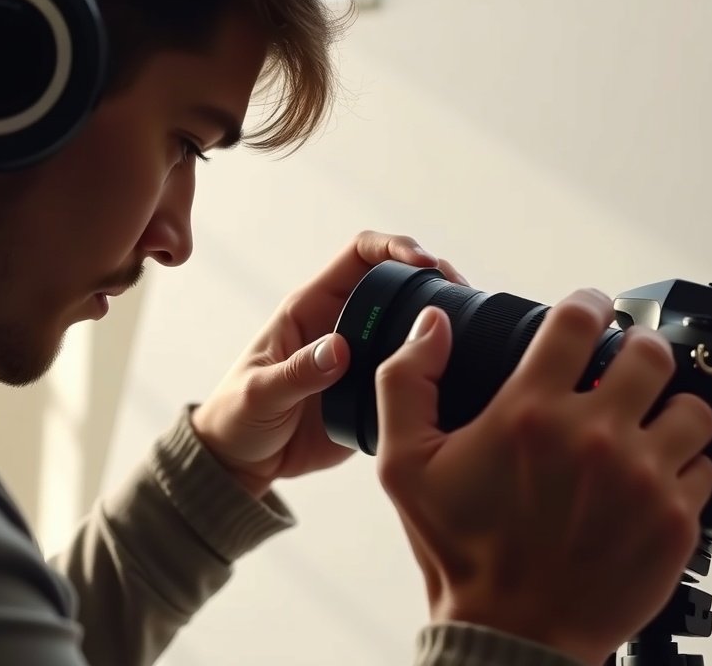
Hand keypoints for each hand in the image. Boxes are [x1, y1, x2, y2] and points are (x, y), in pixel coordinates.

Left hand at [191, 231, 468, 496]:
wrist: (242, 463)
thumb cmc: (237, 418)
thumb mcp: (260, 395)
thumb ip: (298, 373)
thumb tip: (340, 349)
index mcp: (312, 309)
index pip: (359, 256)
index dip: (393, 249)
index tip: (423, 264)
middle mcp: (342, 324)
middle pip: (398, 283)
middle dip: (433, 279)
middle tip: (462, 295)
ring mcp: (362, 358)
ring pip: (410, 325)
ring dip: (441, 321)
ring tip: (475, 329)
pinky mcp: (375, 392)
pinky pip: (412, 371)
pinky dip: (436, 366)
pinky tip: (462, 372)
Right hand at [374, 290, 711, 665]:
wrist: (510, 635)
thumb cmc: (460, 553)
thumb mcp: (403, 465)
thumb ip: (407, 383)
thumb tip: (433, 327)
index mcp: (529, 413)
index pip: (581, 319)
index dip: (589, 304)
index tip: (591, 311)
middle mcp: (593, 437)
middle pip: (651, 352)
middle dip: (638, 350)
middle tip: (625, 368)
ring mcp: (642, 479)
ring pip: (693, 407)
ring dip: (671, 408)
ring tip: (649, 425)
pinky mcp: (675, 521)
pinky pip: (706, 467)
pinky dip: (684, 467)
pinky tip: (654, 479)